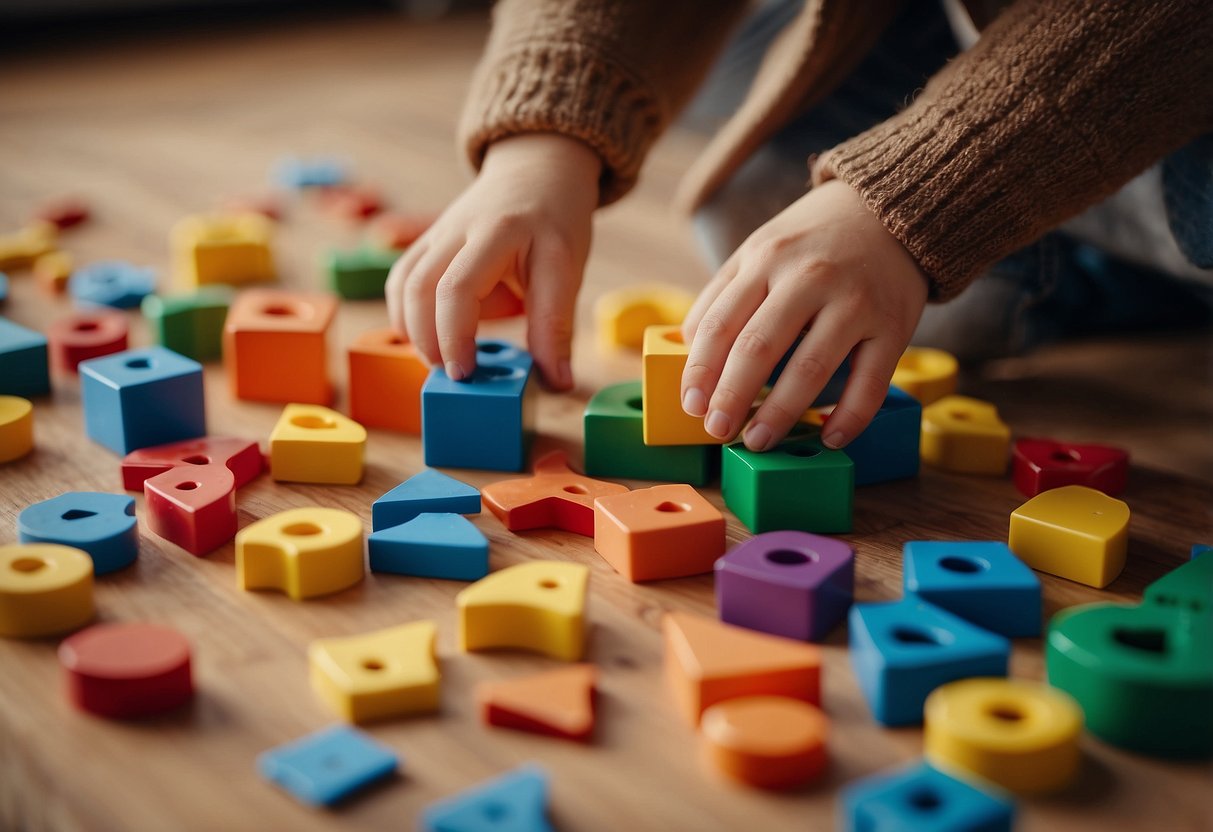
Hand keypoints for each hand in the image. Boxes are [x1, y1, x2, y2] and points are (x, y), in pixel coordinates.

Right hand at [386, 133, 600, 389]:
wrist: (535, 172)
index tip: (466, 374)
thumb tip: (557, 383)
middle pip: (419, 288)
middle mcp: (457, 230)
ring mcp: (436, 234)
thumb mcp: (567, 269)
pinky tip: (428, 339)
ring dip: (413, 331)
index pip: (459, 288)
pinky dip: (405, 315)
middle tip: (455, 377)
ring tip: (441, 363)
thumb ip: (555, 326)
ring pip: (403, 285)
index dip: (456, 336)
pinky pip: (401, 280)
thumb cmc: (554, 221)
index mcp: (497, 232)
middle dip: (429, 340)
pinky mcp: (426, 243)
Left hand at [680, 179, 927, 451]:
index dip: (700, 370)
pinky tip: (829, 438)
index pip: (721, 323)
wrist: (891, 211)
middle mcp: (809, 278)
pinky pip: (871, 383)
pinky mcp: (894, 326)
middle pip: (759, 347)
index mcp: (766, 259)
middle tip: (717, 431)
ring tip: (759, 441)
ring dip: (780, 413)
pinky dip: (849, 417)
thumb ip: (724, 294)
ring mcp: (854, 302)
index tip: (692, 406)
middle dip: (732, 397)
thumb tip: (691, 352)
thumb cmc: (813, 242)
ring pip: (811, 368)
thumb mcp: (761, 249)